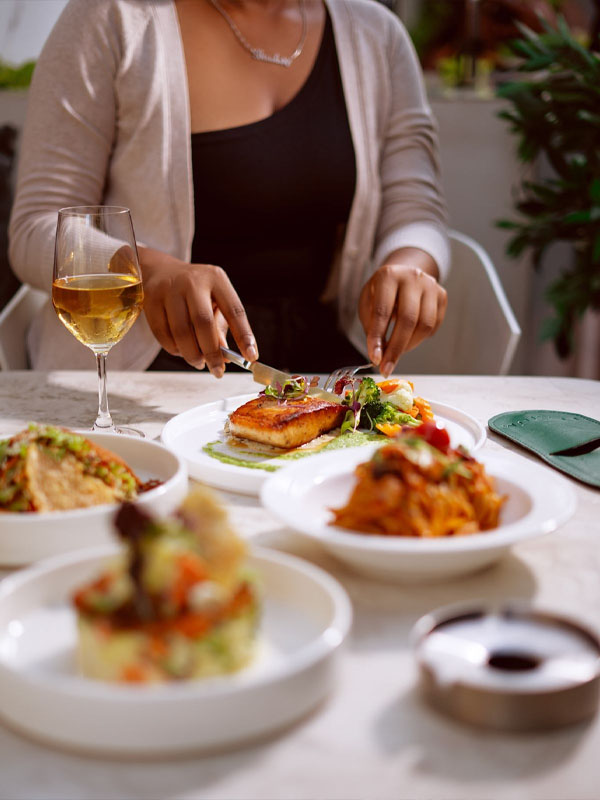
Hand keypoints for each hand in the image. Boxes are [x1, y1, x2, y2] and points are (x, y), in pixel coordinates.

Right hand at [139, 248, 256, 375]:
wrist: (158, 271)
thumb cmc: (194, 292)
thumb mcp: (213, 300)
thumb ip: (221, 326)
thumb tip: (226, 357)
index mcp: (216, 279)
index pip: (234, 310)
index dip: (244, 336)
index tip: (251, 357)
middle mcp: (192, 281)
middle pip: (204, 323)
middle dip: (212, 352)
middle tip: (218, 371)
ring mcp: (169, 289)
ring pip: (181, 332)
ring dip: (192, 354)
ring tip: (198, 362)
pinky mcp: (151, 301)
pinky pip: (163, 334)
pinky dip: (174, 349)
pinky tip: (181, 351)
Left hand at [358, 248, 446, 376]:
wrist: (402, 274)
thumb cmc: (381, 293)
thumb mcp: (367, 303)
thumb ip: (372, 326)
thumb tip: (380, 355)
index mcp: (388, 275)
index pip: (383, 311)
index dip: (378, 338)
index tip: (375, 359)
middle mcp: (413, 277)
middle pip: (408, 320)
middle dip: (396, 348)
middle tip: (387, 367)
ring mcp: (431, 285)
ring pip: (424, 325)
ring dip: (409, 346)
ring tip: (396, 352)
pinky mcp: (442, 296)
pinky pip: (433, 325)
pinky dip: (420, 338)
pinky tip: (409, 338)